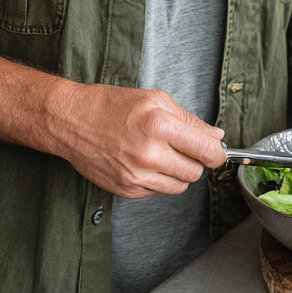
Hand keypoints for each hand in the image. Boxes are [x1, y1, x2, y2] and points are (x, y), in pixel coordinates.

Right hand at [49, 84, 226, 198]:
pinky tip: (146, 162)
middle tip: (183, 146)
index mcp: (160, 126)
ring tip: (163, 153)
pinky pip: (158, 192)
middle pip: (195, 172)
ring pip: (179, 186)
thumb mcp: (155, 100)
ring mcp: (136, 176)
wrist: (73, 120)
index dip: (217, 153)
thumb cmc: (113, 105)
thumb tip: (215, 136)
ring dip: (178, 172)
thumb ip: (189, 121)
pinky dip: (159, 180)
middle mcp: (149, 154)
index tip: (217, 151)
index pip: (206, 151)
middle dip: (195, 160)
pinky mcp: (126, 190)